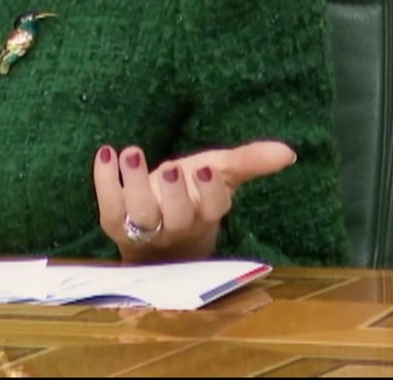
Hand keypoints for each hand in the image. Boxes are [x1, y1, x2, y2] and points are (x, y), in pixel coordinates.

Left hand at [91, 141, 296, 261]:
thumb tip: (288, 152)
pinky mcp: (115, 223)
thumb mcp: (219, 175)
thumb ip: (249, 161)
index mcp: (206, 215)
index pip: (214, 207)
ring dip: (134, 183)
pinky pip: (108, 206)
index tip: (205, 169)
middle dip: (174, 193)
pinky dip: (103, 180)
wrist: (156, 241)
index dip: (210, 191)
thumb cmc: (192, 199)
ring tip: (130, 153)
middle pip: (177, 215)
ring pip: (140, 213)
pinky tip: (105, 153)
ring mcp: (144, 229)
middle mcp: (177, 226)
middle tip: (170, 168)